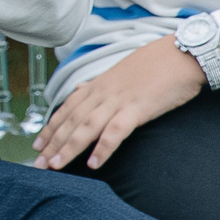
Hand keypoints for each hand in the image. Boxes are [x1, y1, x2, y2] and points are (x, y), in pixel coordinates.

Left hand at [34, 37, 209, 169]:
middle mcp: (103, 92)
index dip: (51, 127)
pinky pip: (116, 131)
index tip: (37, 144)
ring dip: (69, 147)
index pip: (67, 108)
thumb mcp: (121, 73)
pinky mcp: (137, 108)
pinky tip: (94, 164)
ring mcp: (118, 100)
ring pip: (86, 126)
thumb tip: (82, 90)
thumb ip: (101, 85)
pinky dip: (103, 148)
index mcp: (99, 85)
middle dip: (52, 142)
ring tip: (55, 165)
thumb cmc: (156, 65)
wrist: (183, 54)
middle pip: (71, 120)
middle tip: (38, 163)